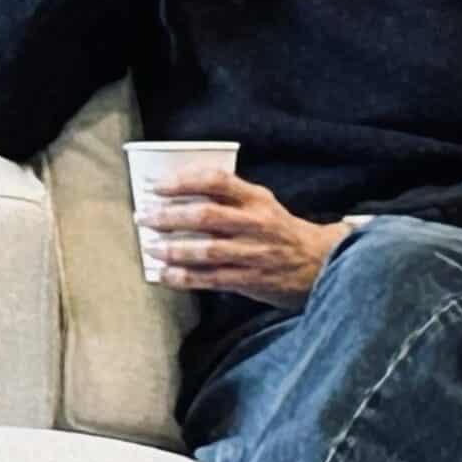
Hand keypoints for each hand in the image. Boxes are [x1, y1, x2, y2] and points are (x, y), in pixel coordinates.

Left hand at [139, 167, 348, 309]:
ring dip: (173, 249)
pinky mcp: (251, 280)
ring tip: (150, 247)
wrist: (319, 264)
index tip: (156, 186)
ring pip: (207, 250)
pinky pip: (212, 278)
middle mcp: (255, 224)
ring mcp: (254, 253)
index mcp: (256, 198)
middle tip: (143, 216)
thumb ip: (227, 196)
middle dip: (169, 216)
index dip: (183, 181)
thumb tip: (175, 192)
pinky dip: (185, 277)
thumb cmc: (278, 229)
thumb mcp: (260, 203)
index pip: (216, 181)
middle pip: (206, 216)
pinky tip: (164, 275)